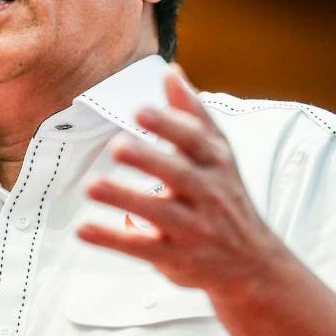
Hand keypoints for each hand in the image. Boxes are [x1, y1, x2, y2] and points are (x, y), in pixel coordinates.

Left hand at [77, 66, 285, 298]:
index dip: (169, 125)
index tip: (141, 111)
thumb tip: (171, 72)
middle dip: (149, 160)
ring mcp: (193, 228)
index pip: (196, 141)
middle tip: (117, 146)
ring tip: (91, 185)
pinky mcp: (176, 257)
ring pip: (160, 213)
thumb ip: (192, 113)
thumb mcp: (219, 154)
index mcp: (217, 164)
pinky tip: (83, 228)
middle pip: (180, 174)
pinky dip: (113, 239)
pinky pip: (142, 248)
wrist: (252, 262)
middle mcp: (208, 194)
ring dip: (124, 199)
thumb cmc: (226, 197)